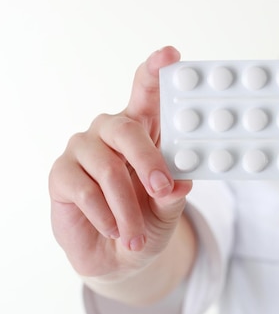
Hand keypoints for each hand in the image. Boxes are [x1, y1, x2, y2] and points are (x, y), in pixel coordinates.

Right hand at [49, 47, 192, 281]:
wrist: (119, 258)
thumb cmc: (148, 222)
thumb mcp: (168, 209)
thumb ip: (174, 193)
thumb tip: (181, 182)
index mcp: (143, 131)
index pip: (147, 93)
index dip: (156, 71)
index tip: (171, 55)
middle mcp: (110, 133)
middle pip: (126, 128)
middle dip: (148, 159)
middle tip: (163, 188)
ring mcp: (83, 151)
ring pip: (107, 167)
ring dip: (127, 206)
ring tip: (137, 235)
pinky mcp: (61, 175)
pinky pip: (84, 190)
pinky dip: (105, 215)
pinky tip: (116, 231)